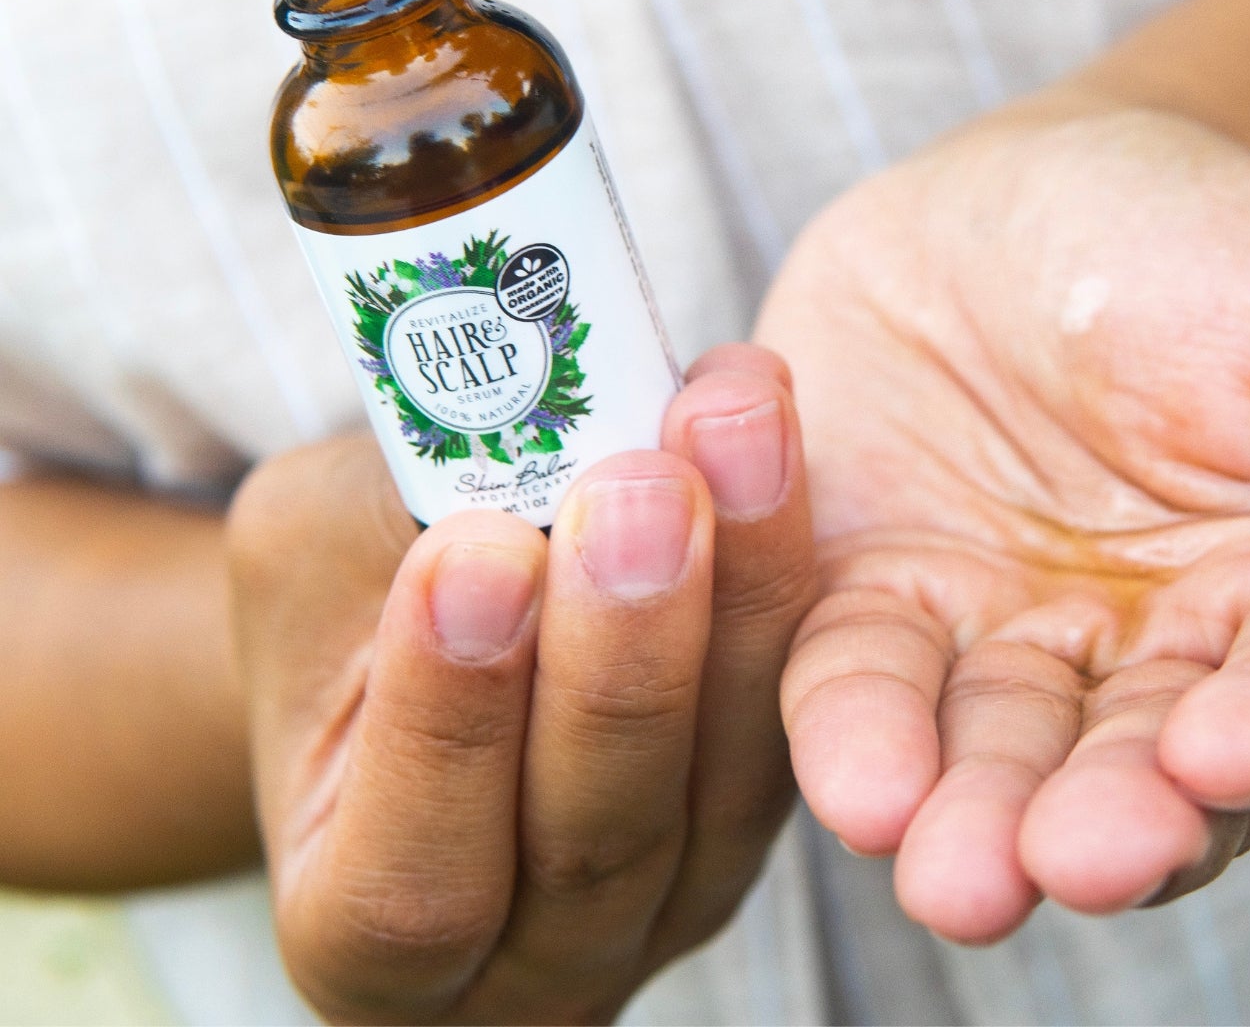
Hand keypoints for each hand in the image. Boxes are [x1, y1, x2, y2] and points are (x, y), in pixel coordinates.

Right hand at [227, 346, 812, 1022]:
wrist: (437, 627)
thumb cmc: (345, 614)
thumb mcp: (312, 567)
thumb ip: (375, 536)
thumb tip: (487, 432)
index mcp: (368, 938)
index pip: (411, 876)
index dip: (447, 721)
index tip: (475, 551)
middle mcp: (532, 959)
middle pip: (598, 835)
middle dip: (627, 652)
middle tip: (640, 487)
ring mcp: (670, 899)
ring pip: (729, 772)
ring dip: (742, 589)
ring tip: (735, 427)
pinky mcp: (761, 812)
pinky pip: (800, 715)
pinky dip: (789, 576)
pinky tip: (771, 440)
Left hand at [761, 104, 1249, 941]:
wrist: (1022, 183)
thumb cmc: (1208, 236)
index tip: (1233, 746)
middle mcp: (1154, 658)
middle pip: (1154, 779)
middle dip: (1120, 825)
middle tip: (1081, 856)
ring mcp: (1005, 643)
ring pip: (1001, 762)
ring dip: (979, 823)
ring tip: (957, 873)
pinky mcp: (874, 604)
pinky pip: (858, 678)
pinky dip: (854, 733)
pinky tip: (859, 782)